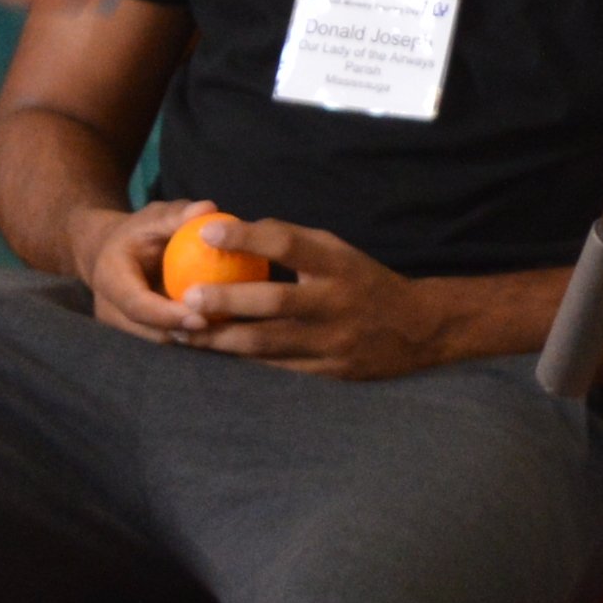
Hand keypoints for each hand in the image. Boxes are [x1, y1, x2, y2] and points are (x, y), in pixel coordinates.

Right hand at [73, 197, 226, 340]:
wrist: (108, 253)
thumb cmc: (137, 232)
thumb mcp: (153, 217)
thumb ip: (177, 215)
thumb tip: (208, 209)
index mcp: (110, 278)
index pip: (137, 305)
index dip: (167, 315)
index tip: (201, 318)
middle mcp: (109, 308)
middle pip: (148, 332)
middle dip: (185, 334)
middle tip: (223, 329)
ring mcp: (119, 326)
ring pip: (158, 342)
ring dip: (190, 341)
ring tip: (225, 333)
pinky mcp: (134, 335)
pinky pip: (164, 341)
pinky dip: (189, 338)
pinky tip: (219, 332)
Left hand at [177, 216, 459, 377]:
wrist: (417, 329)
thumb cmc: (363, 281)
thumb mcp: (336, 251)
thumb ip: (291, 241)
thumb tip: (235, 229)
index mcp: (337, 265)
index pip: (288, 245)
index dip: (247, 238)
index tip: (207, 233)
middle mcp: (336, 303)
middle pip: (275, 302)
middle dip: (228, 300)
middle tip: (188, 297)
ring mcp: (332, 342)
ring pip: (270, 343)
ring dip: (224, 339)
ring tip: (185, 333)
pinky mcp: (328, 373)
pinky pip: (277, 367)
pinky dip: (243, 361)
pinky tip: (215, 354)